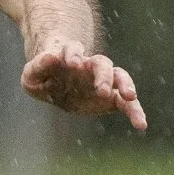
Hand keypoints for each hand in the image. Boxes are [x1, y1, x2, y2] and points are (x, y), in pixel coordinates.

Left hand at [23, 44, 147, 130]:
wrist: (55, 84)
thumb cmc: (42, 76)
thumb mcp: (32, 75)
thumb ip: (39, 66)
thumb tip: (52, 57)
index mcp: (69, 58)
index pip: (73, 49)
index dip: (73, 54)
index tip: (73, 63)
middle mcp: (89, 66)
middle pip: (102, 63)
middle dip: (103, 75)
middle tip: (102, 89)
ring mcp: (102, 80)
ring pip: (119, 77)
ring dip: (125, 85)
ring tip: (131, 98)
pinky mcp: (110, 97)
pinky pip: (126, 103)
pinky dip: (135, 111)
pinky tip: (141, 125)